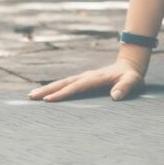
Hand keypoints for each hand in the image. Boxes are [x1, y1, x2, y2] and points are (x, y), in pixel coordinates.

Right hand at [27, 58, 146, 101]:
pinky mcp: (84, 80)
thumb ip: (125, 87)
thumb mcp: (133, 80)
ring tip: (32, 95)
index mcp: (95, 78)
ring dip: (48, 89)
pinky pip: (66, 84)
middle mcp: (87, 76)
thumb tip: (115, 96)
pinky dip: (55, 89)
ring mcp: (84, 77)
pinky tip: (46, 95)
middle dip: (47, 90)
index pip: (76, 86)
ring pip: (62, 82)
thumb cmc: (132, 76)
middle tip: (31, 97)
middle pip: (63, 82)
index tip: (49, 100)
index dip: (63, 93)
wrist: (130, 64)